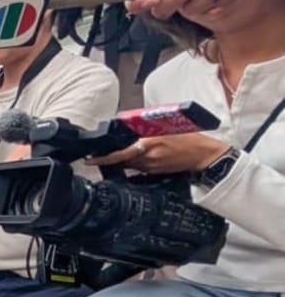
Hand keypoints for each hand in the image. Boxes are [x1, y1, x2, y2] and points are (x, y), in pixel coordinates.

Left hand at [86, 134, 229, 173]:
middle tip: (95, 155)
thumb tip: (132, 124)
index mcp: (150, 144)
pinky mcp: (155, 172)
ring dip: (120, 160)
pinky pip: (138, 168)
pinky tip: (133, 157)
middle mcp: (148, 158)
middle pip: (120, 160)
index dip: (104, 158)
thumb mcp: (168, 127)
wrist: (205, 156)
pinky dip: (132, 162)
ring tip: (112, 155)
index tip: (90, 159)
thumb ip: (148, 127)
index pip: (121, 153)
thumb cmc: (190, 139)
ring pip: (128, 164)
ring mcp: (151, 167)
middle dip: (108, 159)